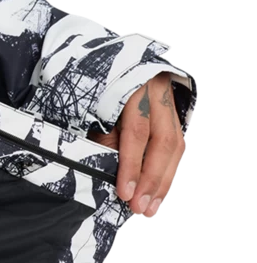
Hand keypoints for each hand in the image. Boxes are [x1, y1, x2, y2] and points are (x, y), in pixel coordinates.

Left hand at [86, 71, 185, 218]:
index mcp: (131, 82)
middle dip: (153, 180)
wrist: (100, 53)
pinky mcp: (171, 108)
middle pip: (163, 140)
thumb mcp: (87, 103)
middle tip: (141, 209)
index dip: (131, 164)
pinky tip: (159, 190)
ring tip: (152, 207)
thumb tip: (107, 169)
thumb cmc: (88, 79)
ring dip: (164, 180)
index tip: (125, 192)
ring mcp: (166, 97)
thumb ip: (99, 133)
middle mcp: (155, 88)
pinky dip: (167, 168)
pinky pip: (176, 142)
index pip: (135, 130)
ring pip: (175, 144)